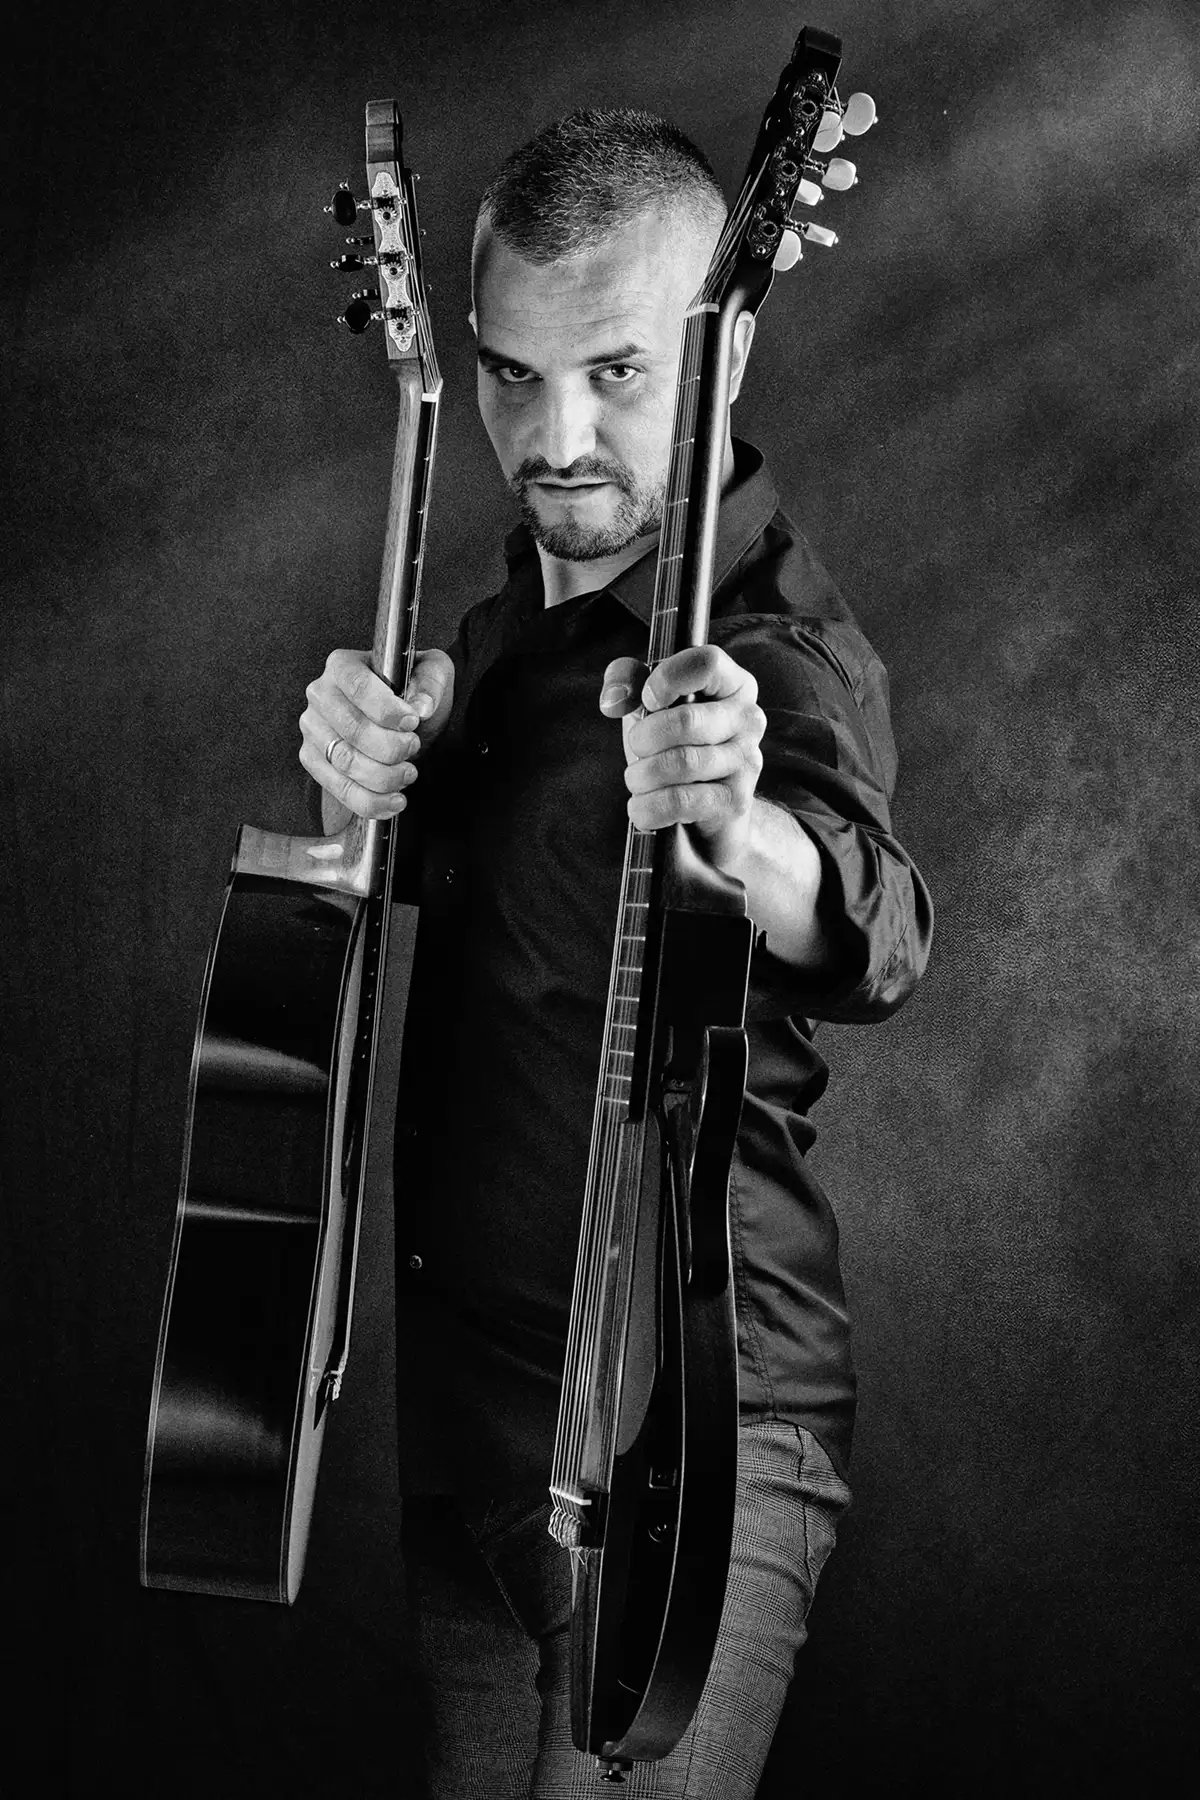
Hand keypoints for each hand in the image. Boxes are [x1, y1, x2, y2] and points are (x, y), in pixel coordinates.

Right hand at [299, 647, 454, 824]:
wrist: (402, 721)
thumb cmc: (412, 692)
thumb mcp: (433, 672)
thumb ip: (432, 682)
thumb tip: (421, 707)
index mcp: (343, 665)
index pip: (358, 686)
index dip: (387, 710)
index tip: (412, 723)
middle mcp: (320, 694)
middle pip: (352, 729)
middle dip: (391, 747)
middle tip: (414, 747)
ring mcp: (313, 729)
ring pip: (345, 762)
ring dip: (385, 776)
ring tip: (409, 773)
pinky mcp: (313, 760)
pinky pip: (338, 788)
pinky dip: (370, 801)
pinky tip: (394, 801)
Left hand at [599, 646, 765, 870]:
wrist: (706, 808)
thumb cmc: (674, 746)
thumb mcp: (650, 707)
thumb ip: (627, 681)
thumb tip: (615, 699)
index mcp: (733, 684)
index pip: (707, 663)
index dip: (667, 679)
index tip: (647, 701)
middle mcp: (749, 719)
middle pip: (686, 721)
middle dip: (644, 739)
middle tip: (637, 749)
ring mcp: (747, 761)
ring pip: (681, 763)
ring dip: (642, 775)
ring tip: (638, 779)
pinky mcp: (736, 801)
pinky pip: (681, 801)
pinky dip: (649, 806)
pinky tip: (644, 806)